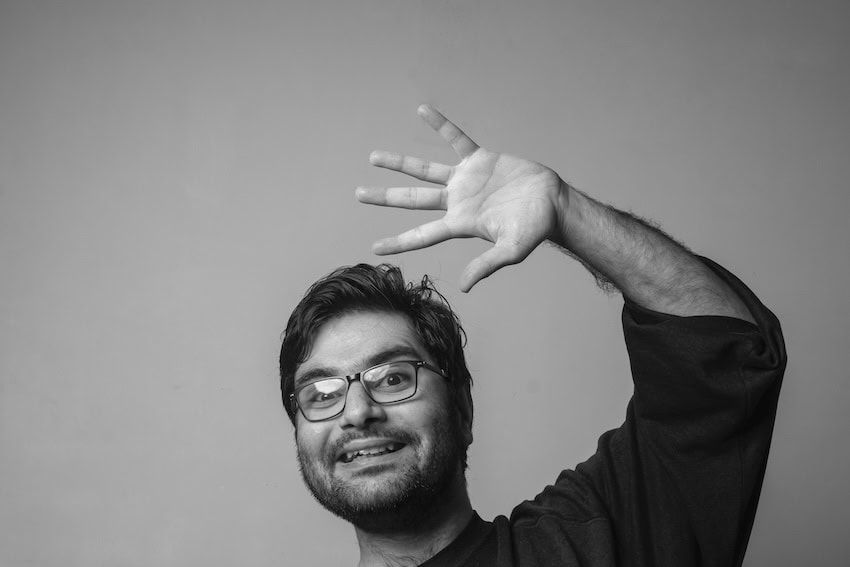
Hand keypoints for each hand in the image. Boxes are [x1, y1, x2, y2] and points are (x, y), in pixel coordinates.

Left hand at [357, 104, 565, 291]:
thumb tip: (464, 287)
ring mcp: (465, 180)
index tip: (374, 248)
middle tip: (358, 195)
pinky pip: (455, 139)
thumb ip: (486, 265)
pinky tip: (422, 110)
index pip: (422, 235)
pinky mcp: (479, 160)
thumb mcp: (510, 250)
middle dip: (385, 197)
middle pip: (412, 200)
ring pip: (424, 170)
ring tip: (373, 158)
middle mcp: (456, 202)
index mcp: (460, 224)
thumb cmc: (534, 229)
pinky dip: (440, 125)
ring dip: (399, 163)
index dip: (398, 242)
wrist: (552, 202)